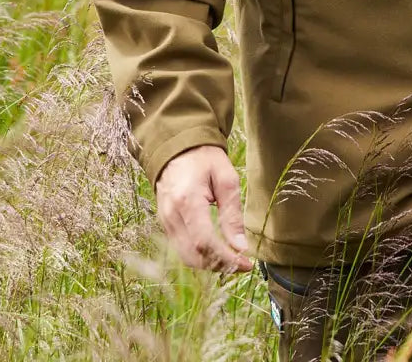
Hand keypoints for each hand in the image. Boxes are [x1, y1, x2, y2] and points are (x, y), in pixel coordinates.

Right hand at [155, 144, 252, 273]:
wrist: (177, 147)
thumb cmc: (204, 158)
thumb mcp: (226, 178)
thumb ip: (232, 213)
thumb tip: (240, 246)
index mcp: (187, 201)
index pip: (204, 242)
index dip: (226, 258)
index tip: (246, 263)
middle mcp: (171, 215)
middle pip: (193, 256)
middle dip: (219, 265)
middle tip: (242, 264)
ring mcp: (164, 221)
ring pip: (186, 257)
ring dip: (210, 263)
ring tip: (232, 258)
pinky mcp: (165, 223)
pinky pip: (181, 248)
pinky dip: (199, 255)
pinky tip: (217, 250)